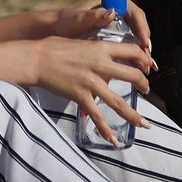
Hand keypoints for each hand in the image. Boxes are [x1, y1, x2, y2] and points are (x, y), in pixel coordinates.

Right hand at [29, 35, 150, 145]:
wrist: (35, 59)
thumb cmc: (52, 47)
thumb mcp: (79, 41)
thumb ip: (96, 48)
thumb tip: (106, 53)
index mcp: (100, 48)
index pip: (133, 52)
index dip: (145, 60)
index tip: (147, 67)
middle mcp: (100, 65)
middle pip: (134, 76)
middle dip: (144, 85)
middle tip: (145, 90)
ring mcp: (91, 82)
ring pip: (120, 103)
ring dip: (135, 115)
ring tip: (144, 123)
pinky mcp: (81, 96)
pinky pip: (97, 117)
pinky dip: (107, 130)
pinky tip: (114, 140)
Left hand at [35, 0, 154, 56]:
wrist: (56, 30)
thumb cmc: (65, 22)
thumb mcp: (78, 19)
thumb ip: (93, 16)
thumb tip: (112, 12)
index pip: (135, 12)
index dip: (142, 28)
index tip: (143, 42)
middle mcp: (118, 8)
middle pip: (139, 25)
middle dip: (144, 42)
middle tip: (147, 58)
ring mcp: (119, 20)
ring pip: (137, 35)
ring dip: (142, 50)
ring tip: (146, 66)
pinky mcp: (117, 32)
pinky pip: (131, 42)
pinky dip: (137, 54)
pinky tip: (142, 67)